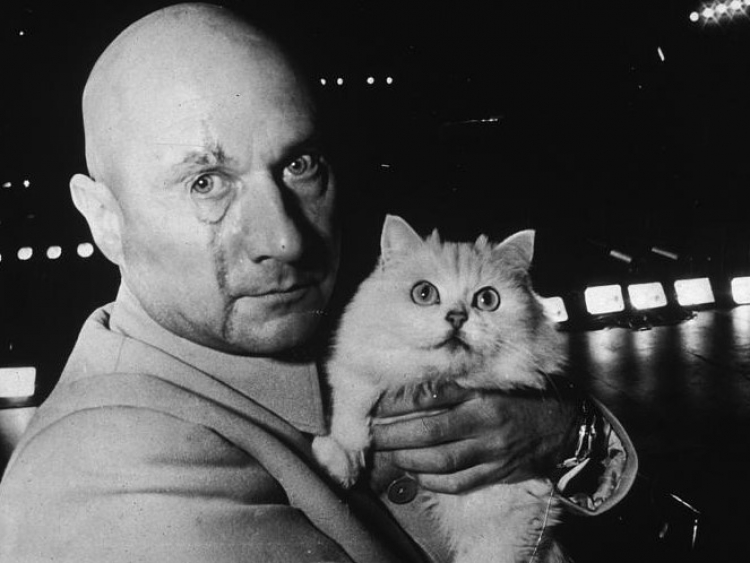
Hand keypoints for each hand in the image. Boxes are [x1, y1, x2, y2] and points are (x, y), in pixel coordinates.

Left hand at [369, 378, 580, 494]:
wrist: (561, 426)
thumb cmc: (517, 398)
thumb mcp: (489, 382)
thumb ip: (455, 385)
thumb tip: (410, 388)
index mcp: (481, 393)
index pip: (432, 395)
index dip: (400, 401)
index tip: (377, 403)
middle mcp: (485, 421)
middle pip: (430, 430)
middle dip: (395, 434)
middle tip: (373, 434)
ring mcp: (492, 451)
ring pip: (442, 461)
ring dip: (410, 460)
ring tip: (391, 454)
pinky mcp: (496, 473)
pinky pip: (459, 483)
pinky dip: (433, 481)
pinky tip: (417, 474)